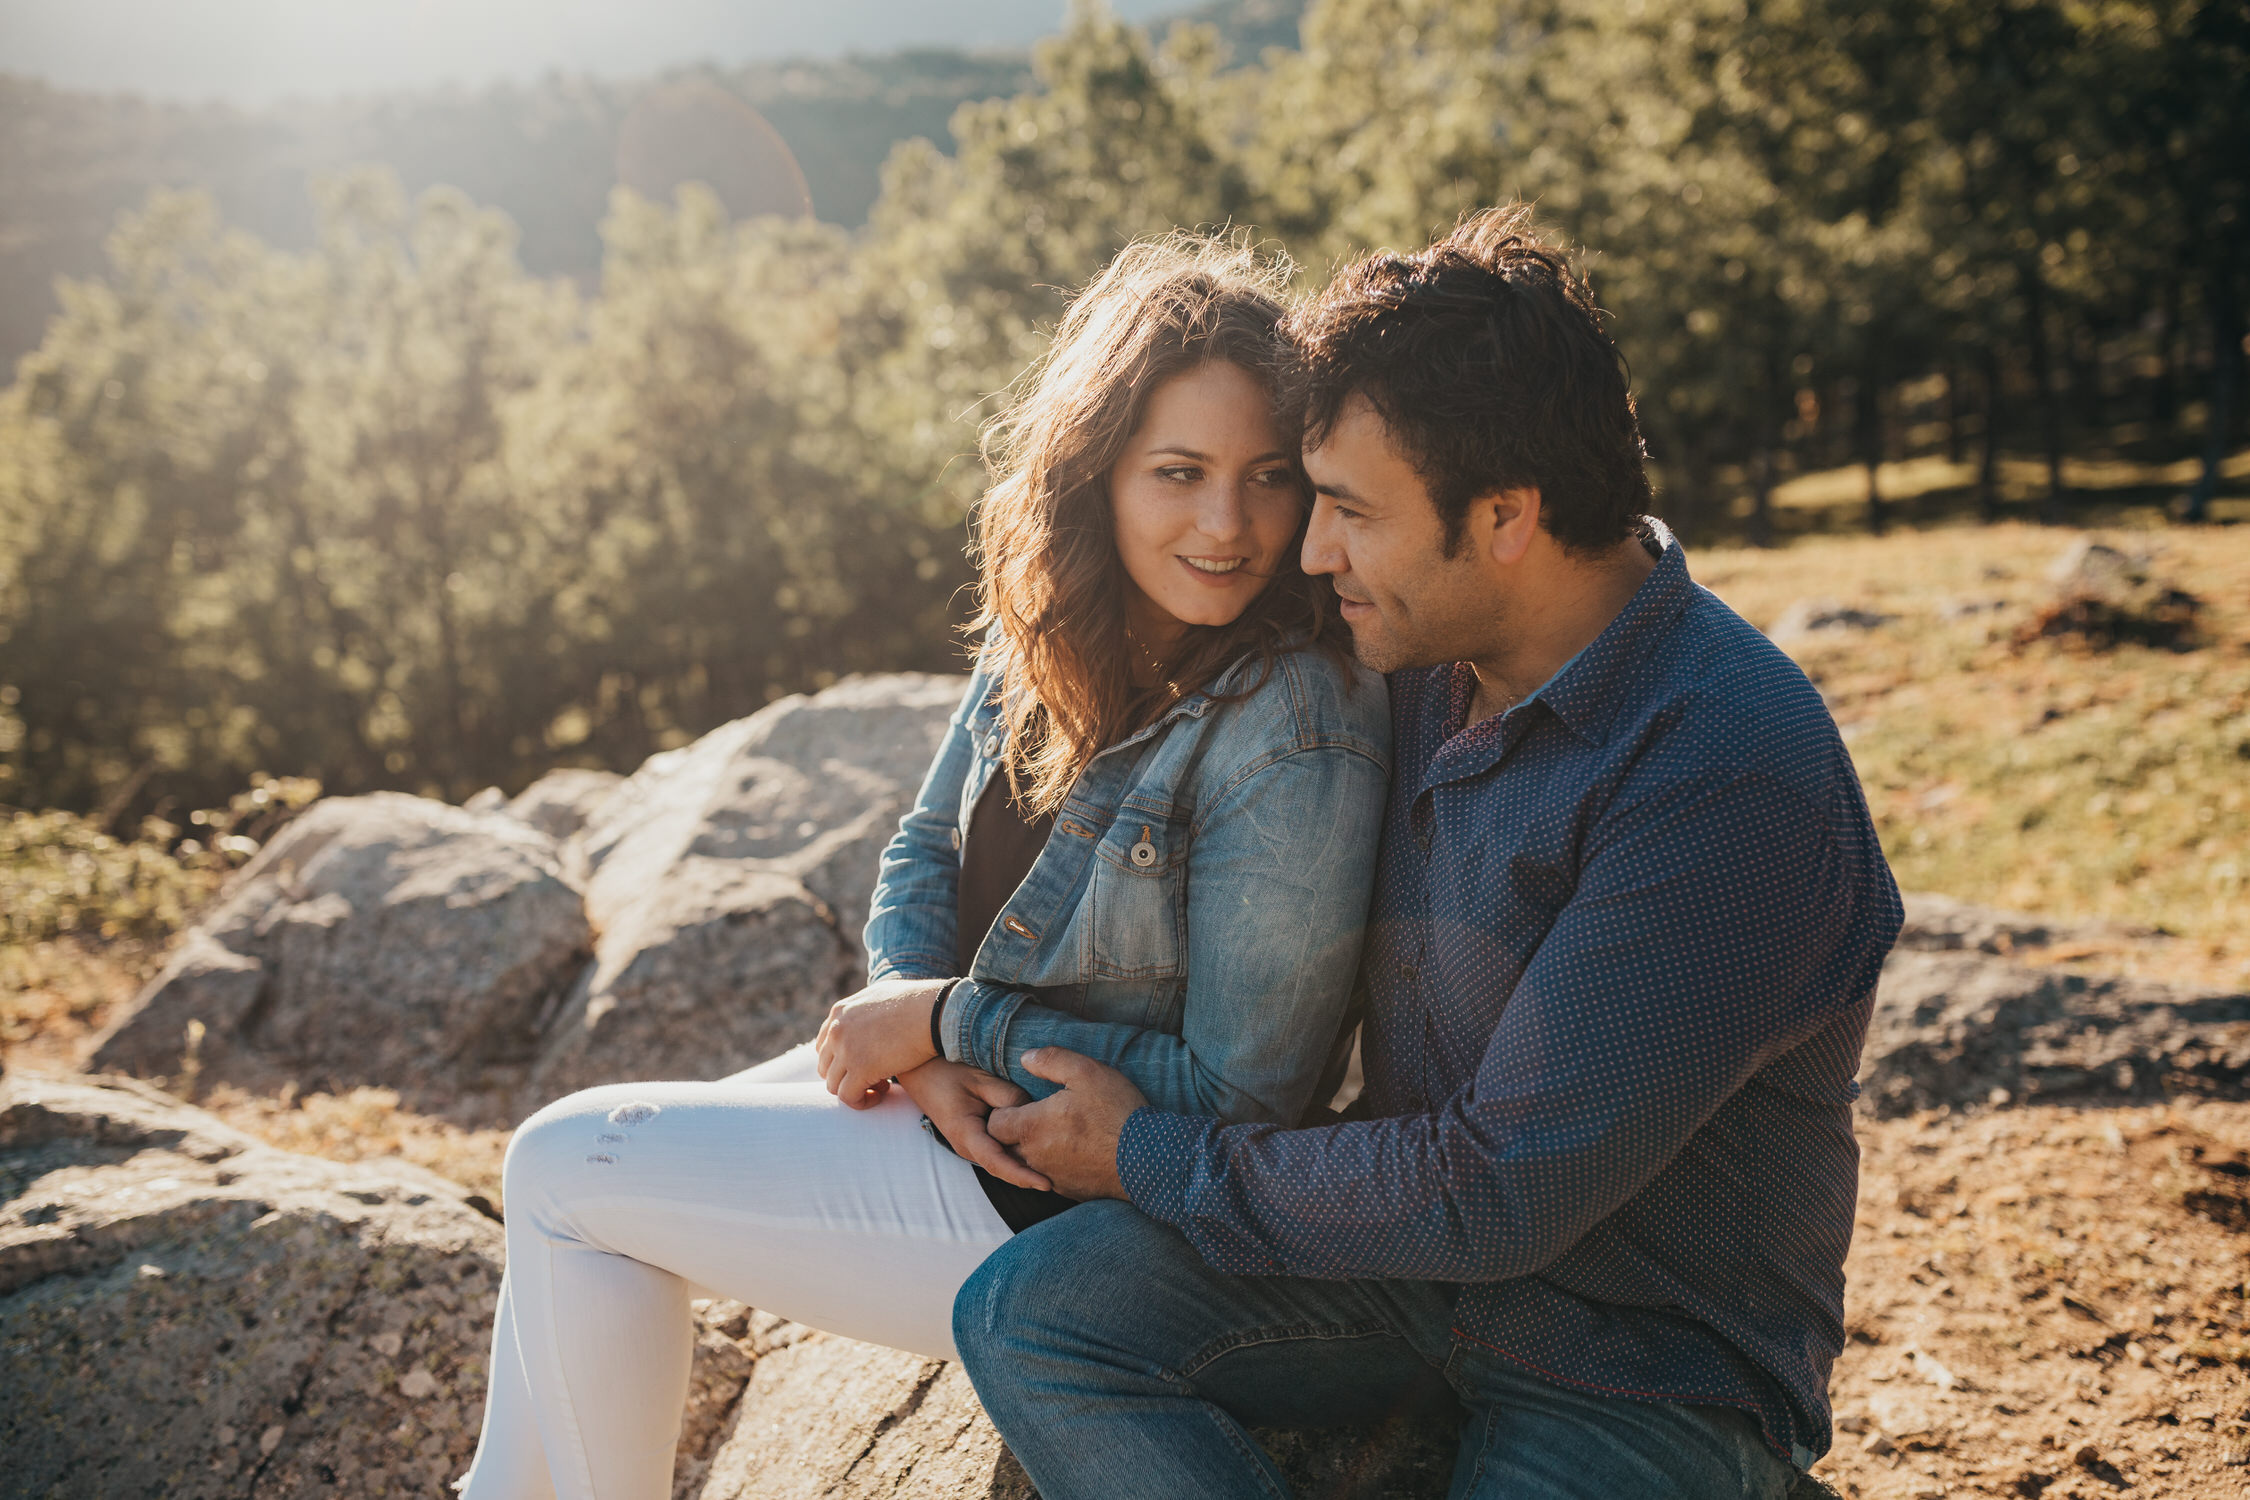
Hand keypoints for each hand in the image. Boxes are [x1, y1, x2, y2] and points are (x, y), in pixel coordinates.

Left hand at [816, 978, 945, 1108]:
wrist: (934, 1011)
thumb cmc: (919, 1003)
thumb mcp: (882, 996)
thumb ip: (867, 1009)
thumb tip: (871, 1016)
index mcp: (840, 1012)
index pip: (824, 1045)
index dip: (841, 1060)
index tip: (864, 1063)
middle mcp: (837, 1030)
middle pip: (826, 1066)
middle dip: (846, 1076)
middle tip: (874, 1077)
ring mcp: (846, 1050)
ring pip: (834, 1085)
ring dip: (855, 1089)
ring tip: (881, 1086)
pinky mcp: (860, 1069)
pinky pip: (848, 1097)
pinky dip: (862, 1101)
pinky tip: (882, 1094)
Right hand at [896, 1059, 1051, 1191]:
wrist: (920, 1068)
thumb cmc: (948, 1070)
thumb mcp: (980, 1079)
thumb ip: (1008, 1098)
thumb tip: (1032, 1115)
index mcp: (966, 1134)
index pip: (997, 1163)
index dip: (1022, 1175)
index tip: (1046, 1184)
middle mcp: (967, 1146)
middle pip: (1003, 1168)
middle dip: (1030, 1177)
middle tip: (1064, 1180)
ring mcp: (970, 1144)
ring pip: (1002, 1161)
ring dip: (1025, 1168)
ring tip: (1057, 1173)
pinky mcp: (975, 1137)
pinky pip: (999, 1151)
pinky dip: (1017, 1156)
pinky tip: (1039, 1154)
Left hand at [986, 1048, 1147, 1201]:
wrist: (1146, 1160)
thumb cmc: (1115, 1112)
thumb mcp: (1086, 1072)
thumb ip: (1051, 1060)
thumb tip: (1026, 1058)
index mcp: (1031, 1127)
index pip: (994, 1123)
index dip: (1003, 1110)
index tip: (1023, 1102)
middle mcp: (1034, 1157)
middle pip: (1007, 1147)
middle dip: (1015, 1132)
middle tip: (1038, 1116)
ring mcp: (1052, 1177)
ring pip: (1028, 1164)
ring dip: (1035, 1149)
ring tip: (1058, 1132)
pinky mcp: (1070, 1191)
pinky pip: (1051, 1177)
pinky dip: (1056, 1165)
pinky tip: (1076, 1151)